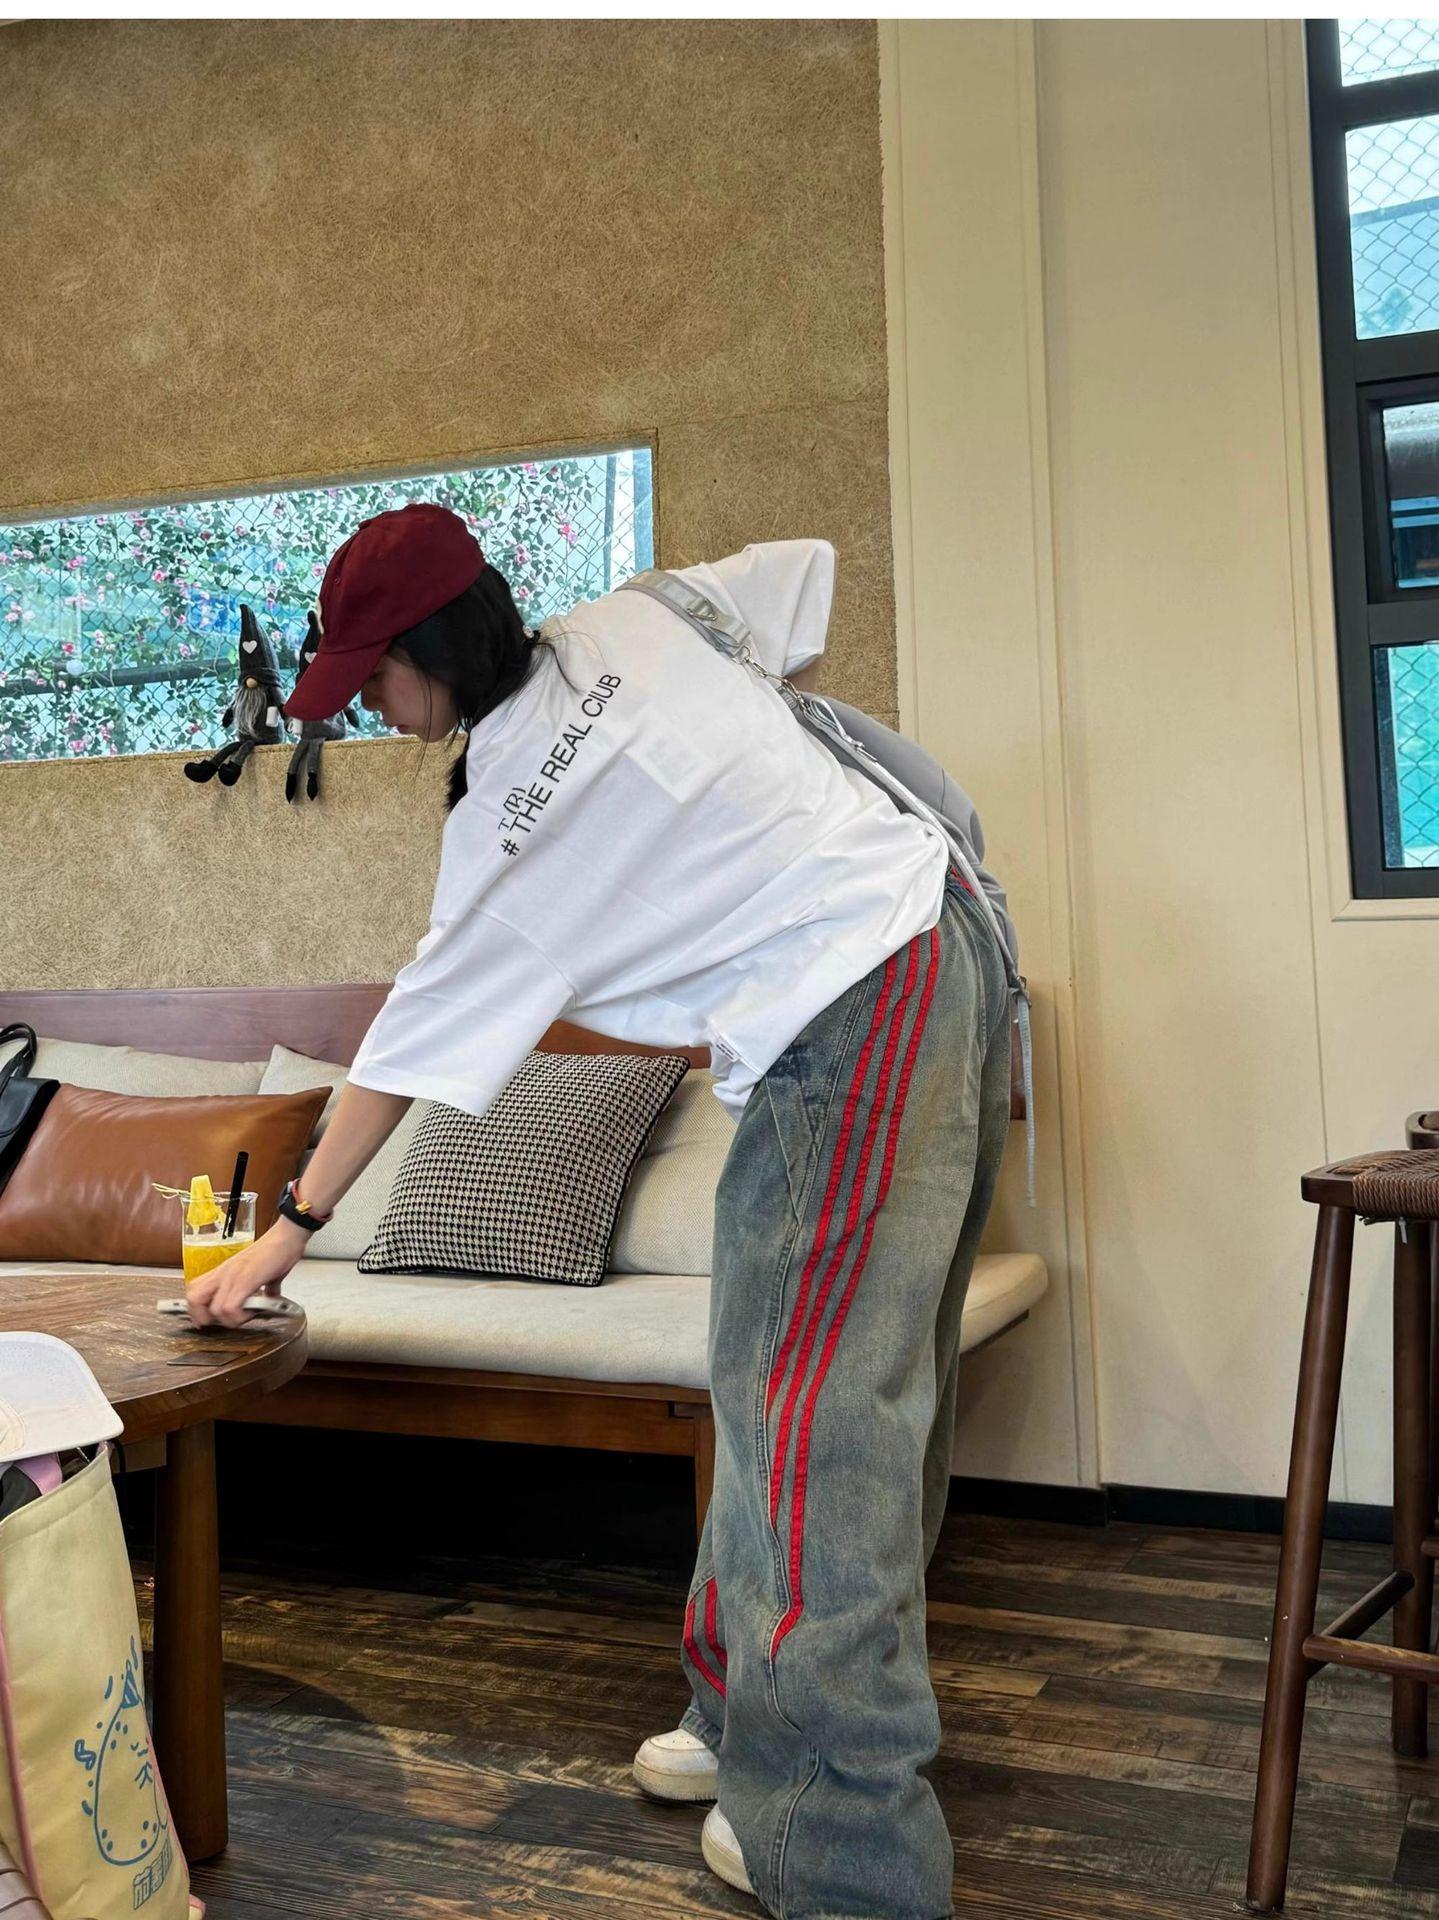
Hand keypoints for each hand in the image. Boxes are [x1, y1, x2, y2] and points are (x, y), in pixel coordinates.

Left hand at [185, 1220, 308, 1328]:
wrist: (287, 1236)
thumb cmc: (276, 1250)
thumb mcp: (263, 1272)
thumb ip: (264, 1287)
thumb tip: (271, 1298)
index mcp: (224, 1271)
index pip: (194, 1290)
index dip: (196, 1310)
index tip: (207, 1320)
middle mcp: (224, 1273)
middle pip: (194, 1299)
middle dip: (203, 1317)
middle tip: (222, 1321)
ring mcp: (233, 1276)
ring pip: (213, 1308)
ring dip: (229, 1320)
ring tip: (245, 1316)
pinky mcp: (246, 1280)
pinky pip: (231, 1307)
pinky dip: (240, 1317)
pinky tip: (253, 1312)